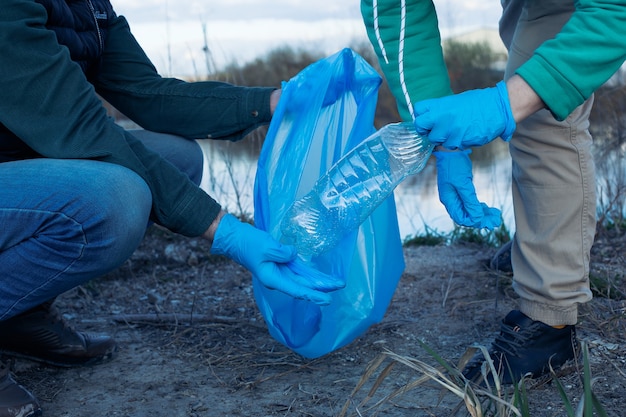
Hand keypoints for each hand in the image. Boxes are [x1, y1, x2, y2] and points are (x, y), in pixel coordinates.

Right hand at [210, 214, 342, 304]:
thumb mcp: (267, 247)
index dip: (313, 295)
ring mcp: (280, 272)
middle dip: (321, 287)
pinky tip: (320, 275)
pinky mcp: (281, 264)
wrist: (237, 239)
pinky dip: (309, 272)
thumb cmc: (249, 244)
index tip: (327, 299)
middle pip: (303, 285)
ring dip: (317, 280)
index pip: (297, 290)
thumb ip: (283, 253)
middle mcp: (278, 278)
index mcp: (273, 279)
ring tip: (335, 282)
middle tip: (340, 285)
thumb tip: (294, 255)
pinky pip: (298, 270)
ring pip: (302, 279)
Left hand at [414, 81, 515, 149]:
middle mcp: (442, 118)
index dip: (421, 116)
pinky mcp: (459, 141)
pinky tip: (465, 135)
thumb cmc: (478, 103)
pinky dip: (456, 143)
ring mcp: (450, 131)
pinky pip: (451, 146)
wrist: (499, 108)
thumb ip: (440, 111)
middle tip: (438, 129)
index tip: (427, 120)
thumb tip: (431, 120)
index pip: (418, 111)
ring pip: (436, 141)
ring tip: (456, 131)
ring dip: (444, 139)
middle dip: (428, 130)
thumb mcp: (455, 101)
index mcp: (440, 105)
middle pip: (422, 128)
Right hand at [434, 150, 501, 228]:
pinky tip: (486, 207)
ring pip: (469, 210)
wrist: (450, 150)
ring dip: (482, 214)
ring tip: (495, 215)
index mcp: (449, 200)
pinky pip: (469, 203)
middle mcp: (451, 200)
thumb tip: (477, 218)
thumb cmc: (455, 166)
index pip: (461, 218)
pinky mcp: (460, 190)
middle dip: (481, 219)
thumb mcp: (463, 184)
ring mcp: (455, 195)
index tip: (488, 221)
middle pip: (466, 216)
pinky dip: (478, 206)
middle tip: (496, 221)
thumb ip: (470, 201)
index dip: (475, 222)